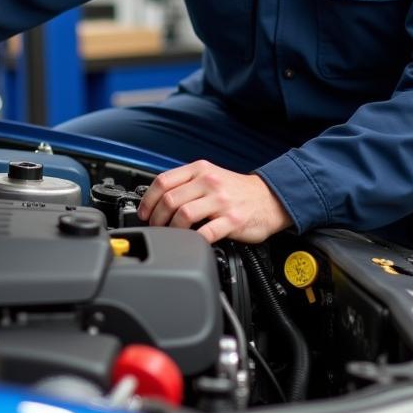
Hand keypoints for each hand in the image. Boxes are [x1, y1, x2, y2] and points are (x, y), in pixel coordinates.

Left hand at [137, 160, 292, 243]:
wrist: (269, 199)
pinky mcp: (231, 220)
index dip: (148, 200)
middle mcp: (208, 182)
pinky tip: (190, 243)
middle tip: (156, 228)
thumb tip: (158, 199)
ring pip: (183, 215)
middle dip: (156, 218)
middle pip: (169, 199)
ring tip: (171, 236)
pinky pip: (206, 232)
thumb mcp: (210, 176)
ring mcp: (220, 201)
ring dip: (171, 230)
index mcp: (199, 170)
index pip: (163, 181)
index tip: (144, 213)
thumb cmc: (236, 191)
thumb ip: (186, 183)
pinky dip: (193, 240)